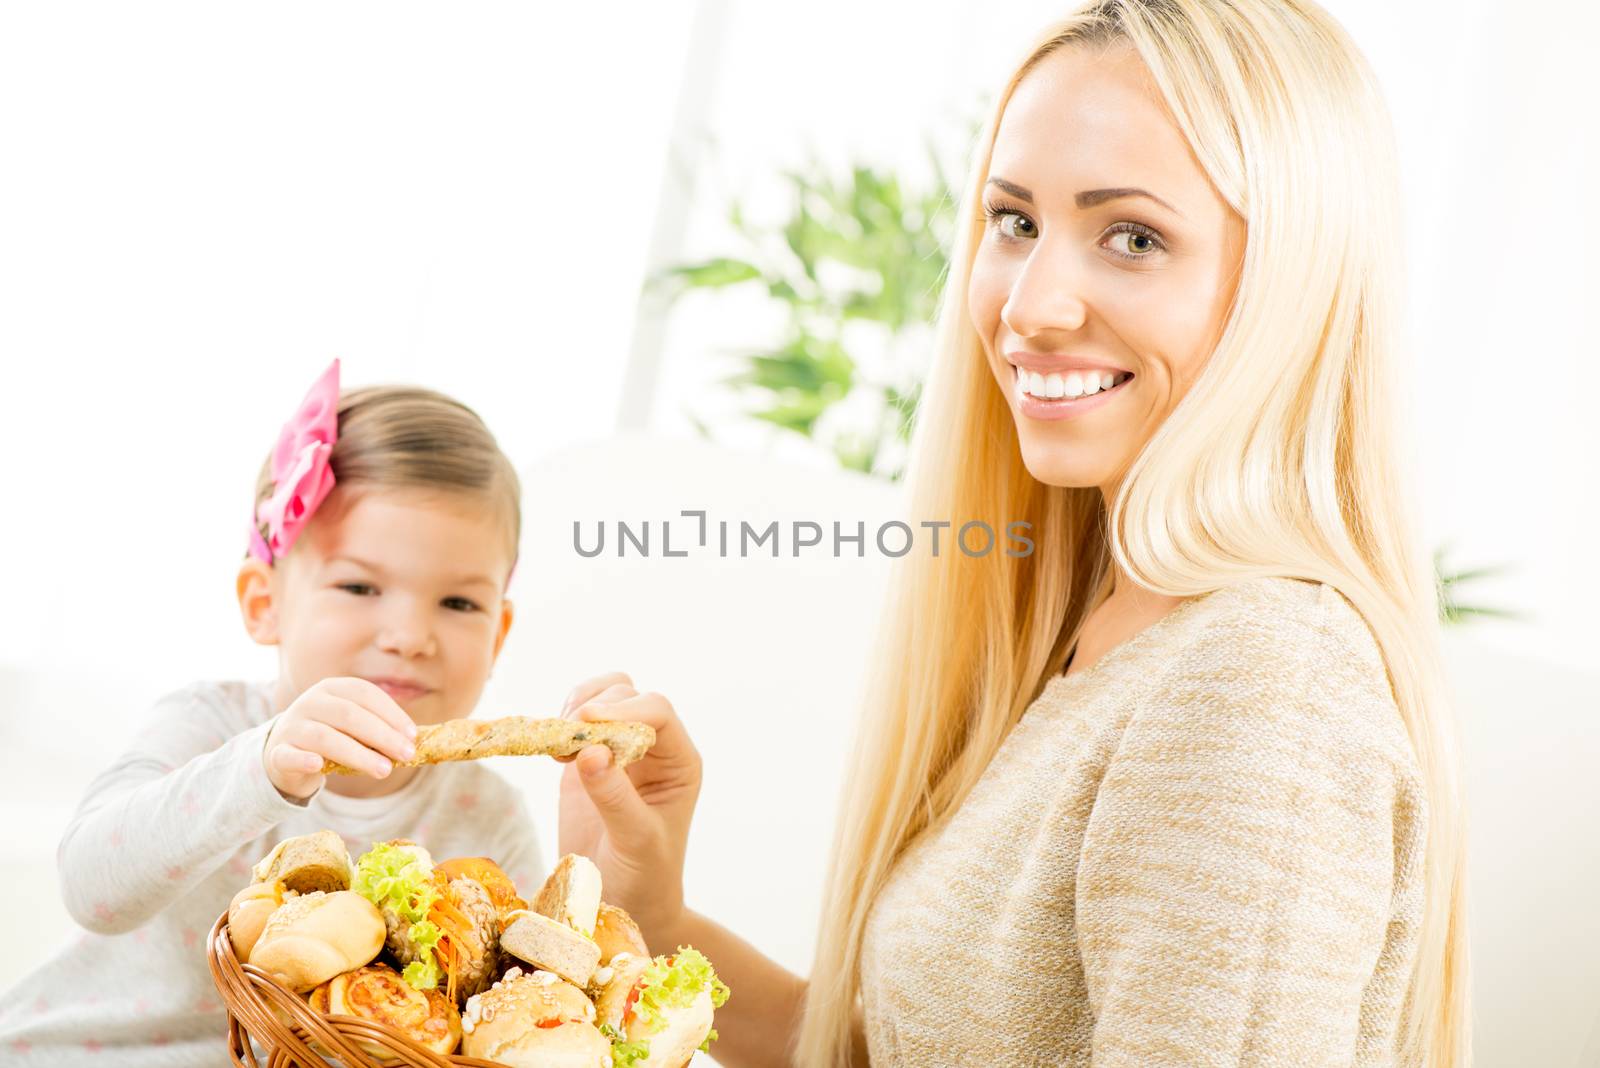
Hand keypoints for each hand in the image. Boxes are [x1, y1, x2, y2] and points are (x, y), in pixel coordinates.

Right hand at [263, 677, 417, 799]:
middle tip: (406, 755)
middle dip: (382, 736)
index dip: (391, 713)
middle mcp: (310, 702)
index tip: (412, 735)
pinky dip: (304, 760)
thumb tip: (413, 742)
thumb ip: (377, 729)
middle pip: (349, 715)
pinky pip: (289, 756)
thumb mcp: (352, 727)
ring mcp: (292, 726)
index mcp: (332, 688)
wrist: (284, 755)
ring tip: (385, 770)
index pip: (365, 694)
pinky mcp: (277, 753)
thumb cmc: (331, 737)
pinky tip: (319, 765)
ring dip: (358, 754)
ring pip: (326, 738)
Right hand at [556, 672, 701, 941]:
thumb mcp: (636, 842)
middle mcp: (655, 749)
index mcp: (680, 762)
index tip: (586, 722)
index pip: (658, 712)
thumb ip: (615, 798)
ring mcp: (621, 750)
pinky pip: (577, 719)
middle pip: (627, 696)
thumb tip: (589, 751)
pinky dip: (561, 721)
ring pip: (604, 696)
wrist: (625, 903)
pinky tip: (552, 749)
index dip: (624, 708)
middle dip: (594, 711)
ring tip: (558, 748)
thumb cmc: (644, 877)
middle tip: (565, 746)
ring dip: (576, 709)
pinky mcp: (588, 758)